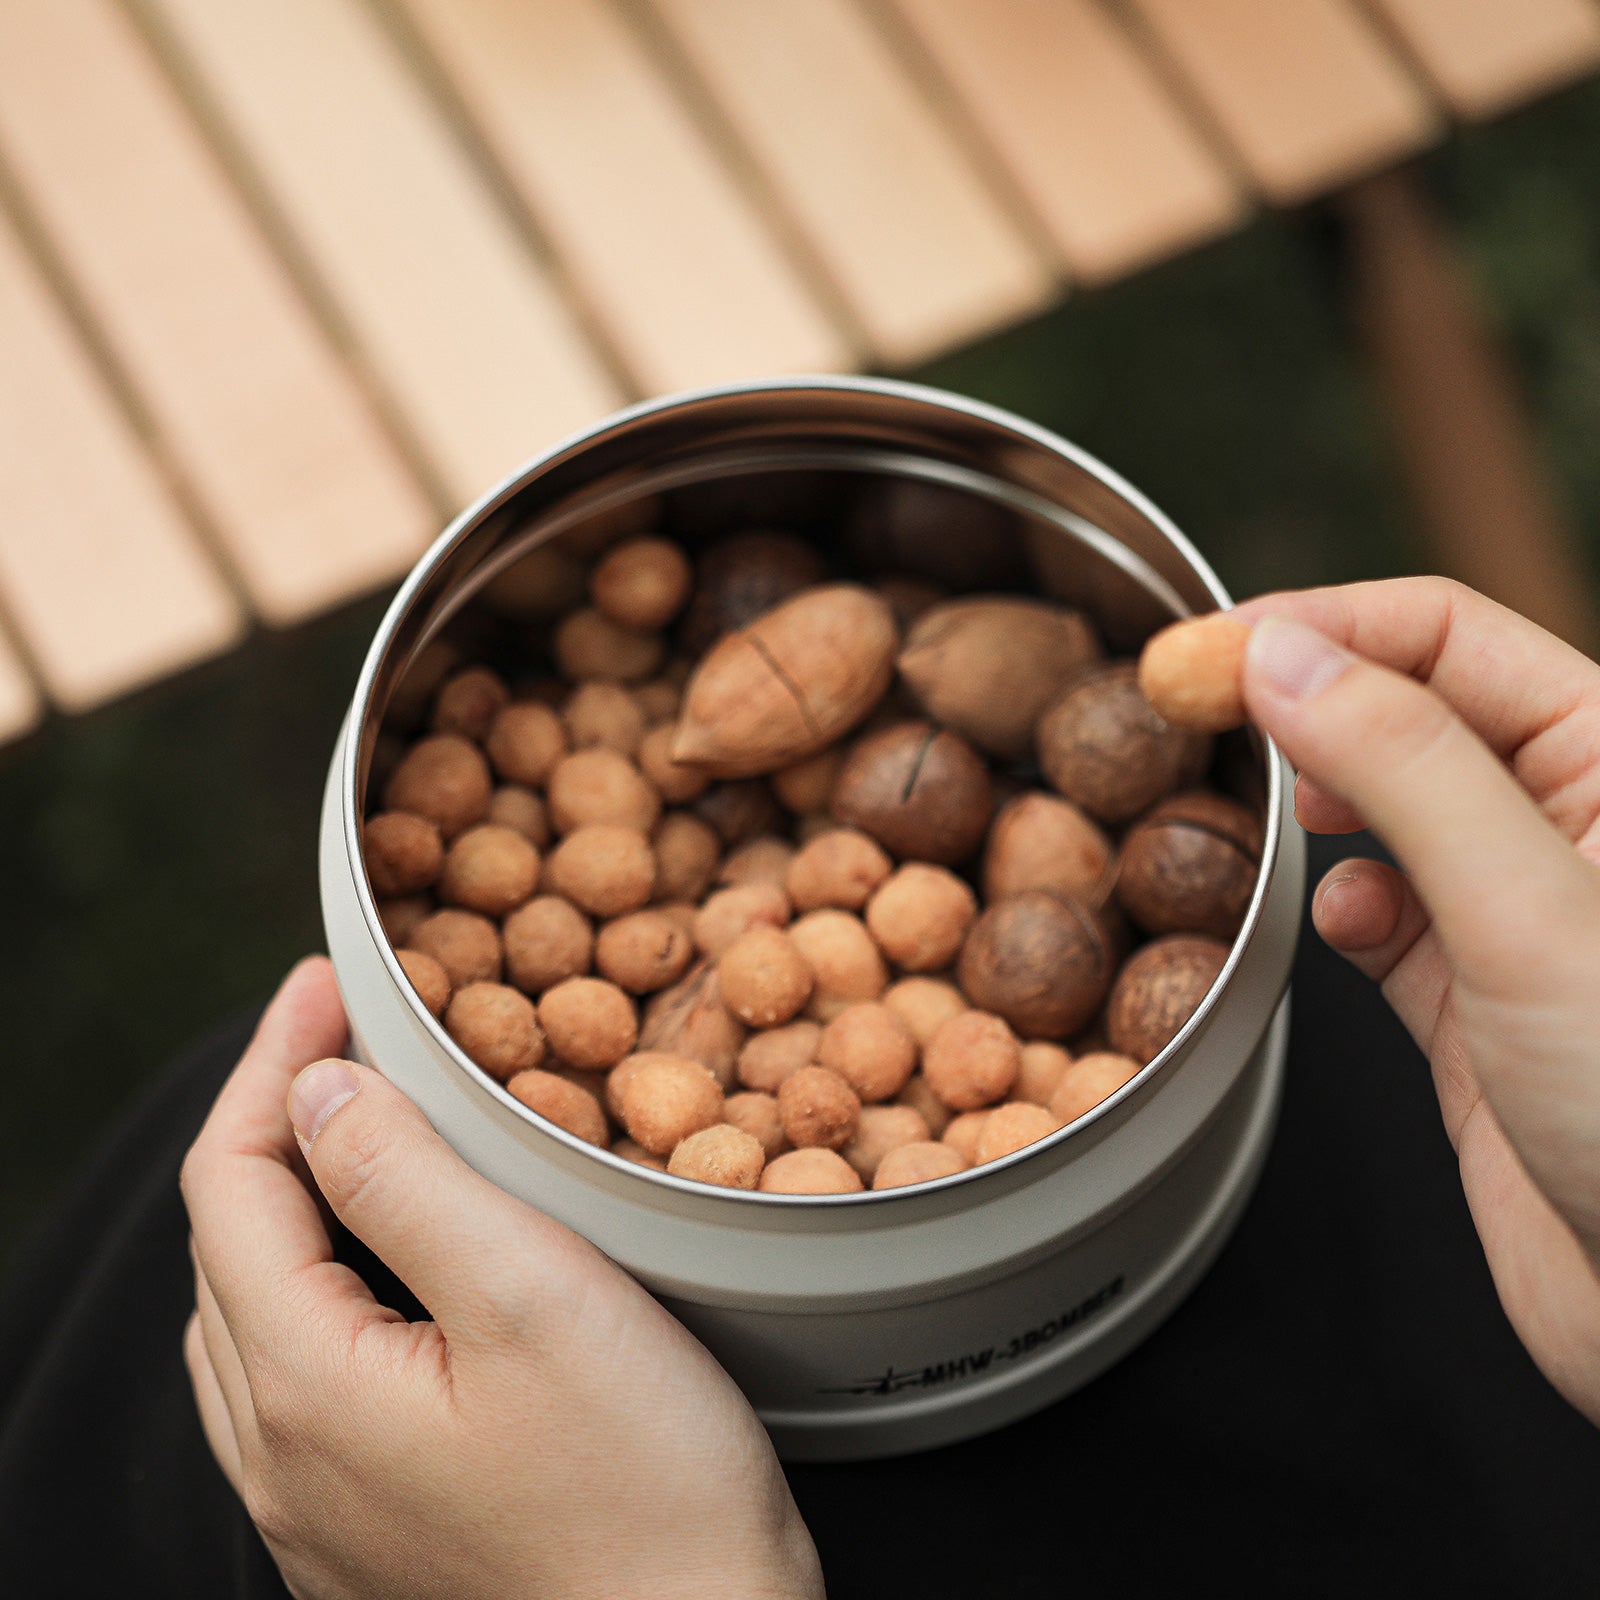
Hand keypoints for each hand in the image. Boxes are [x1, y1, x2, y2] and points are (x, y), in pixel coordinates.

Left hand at [179, 957, 822, 1599]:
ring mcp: (319, 1511)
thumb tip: (317, 1090)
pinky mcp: (370, 1536)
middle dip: (273, 1120)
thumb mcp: (530, 1295)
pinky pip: (301, 1381)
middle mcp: (282, 1460)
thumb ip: (407, 1181)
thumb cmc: (641, 1489)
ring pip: (256, 1318)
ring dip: (290, 1203)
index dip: (269, 1063)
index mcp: (304, 1386)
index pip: (231, 1182)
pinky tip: (388, 1266)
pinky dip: (322, 1284)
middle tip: (346, 1032)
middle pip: (230, 1248)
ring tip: (358, 1126)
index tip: (325, 980)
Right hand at [1235, 577, 1599, 1423]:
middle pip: (1404, 708)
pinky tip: (1338, 929)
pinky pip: (1383, 915)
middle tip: (1196, 716)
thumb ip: (1402, 762)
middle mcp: (1572, 825)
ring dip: (1314, 807)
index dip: (1315, 628)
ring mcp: (1520, 915)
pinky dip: (1340, 908)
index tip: (1203, 654)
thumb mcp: (1530, 907)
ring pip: (1384, 811)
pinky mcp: (1475, 1002)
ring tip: (1265, 818)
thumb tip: (1285, 655)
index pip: (1443, 636)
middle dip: (1300, 708)